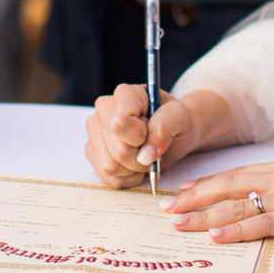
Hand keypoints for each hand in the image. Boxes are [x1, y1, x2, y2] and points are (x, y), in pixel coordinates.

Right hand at [84, 83, 202, 187]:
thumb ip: (164, 128)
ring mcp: (96, 131)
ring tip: (144, 156)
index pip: (120, 123)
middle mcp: (104, 110)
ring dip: (134, 169)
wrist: (174, 134)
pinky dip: (127, 178)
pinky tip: (135, 166)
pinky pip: (107, 177)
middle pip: (118, 150)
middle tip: (152, 148)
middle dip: (142, 158)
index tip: (150, 134)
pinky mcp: (93, 151)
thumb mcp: (180, 116)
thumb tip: (145, 154)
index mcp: (124, 94)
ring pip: (110, 166)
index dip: (139, 137)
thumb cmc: (176, 121)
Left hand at [160, 156, 273, 241]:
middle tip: (166, 208)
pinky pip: (262, 223)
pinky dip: (237, 230)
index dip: (206, 184)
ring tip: (179, 223)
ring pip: (237, 206)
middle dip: (194, 198)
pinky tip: (217, 235)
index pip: (235, 175)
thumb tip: (272, 191)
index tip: (182, 191)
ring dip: (205, 215)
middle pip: (227, 187)